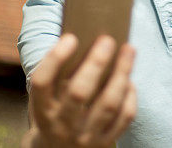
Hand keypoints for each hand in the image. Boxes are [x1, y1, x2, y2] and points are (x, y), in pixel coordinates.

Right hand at [27, 33, 136, 147]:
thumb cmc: (54, 112)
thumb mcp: (46, 98)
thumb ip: (58, 74)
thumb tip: (84, 36)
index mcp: (42, 109)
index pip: (42, 81)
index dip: (55, 58)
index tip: (72, 37)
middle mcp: (61, 125)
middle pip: (79, 92)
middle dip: (96, 62)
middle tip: (108, 39)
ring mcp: (84, 137)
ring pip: (108, 104)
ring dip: (121, 73)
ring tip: (128, 50)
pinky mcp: (104, 143)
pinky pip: (124, 118)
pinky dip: (129, 96)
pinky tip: (129, 80)